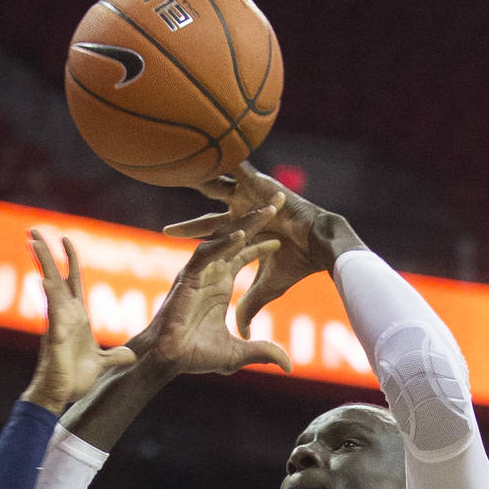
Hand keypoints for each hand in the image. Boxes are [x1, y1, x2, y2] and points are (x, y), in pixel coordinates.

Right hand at [21, 230, 136, 412]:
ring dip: (42, 263)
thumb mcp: (102, 363)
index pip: (72, 280)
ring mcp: (57, 321)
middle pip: (54, 275)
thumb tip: (130, 356)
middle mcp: (64, 314)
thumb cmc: (74, 379)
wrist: (60, 394)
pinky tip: (45, 280)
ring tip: (32, 241)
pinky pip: (53, 311)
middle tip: (33, 230)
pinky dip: (50, 295)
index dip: (69, 259)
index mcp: (76, 316)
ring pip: (49, 285)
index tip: (66, 239)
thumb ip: (115, 356)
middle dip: (45, 252)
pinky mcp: (55, 334)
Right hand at [136, 201, 291, 375]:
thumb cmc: (195, 356)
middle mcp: (210, 274)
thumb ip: (263, 352)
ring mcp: (198, 273)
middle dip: (258, 219)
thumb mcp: (238, 353)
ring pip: (224, 240)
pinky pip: (206, 255)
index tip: (283, 236)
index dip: (262, 244)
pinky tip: (242, 234)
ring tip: (268, 209)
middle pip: (237, 239)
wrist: (169, 360)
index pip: (244, 256)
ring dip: (246, 223)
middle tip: (280, 200)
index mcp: (220, 285)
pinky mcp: (187, 277)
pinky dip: (223, 244)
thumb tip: (289, 366)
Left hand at [164, 162, 352, 337]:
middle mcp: (242, 217)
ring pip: (217, 191)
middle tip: (166, 232)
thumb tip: (242, 333)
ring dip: (200, 184)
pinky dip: (223, 162)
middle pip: (209, 223)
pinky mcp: (259, 186)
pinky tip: (205, 154)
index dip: (194, 253)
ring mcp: (250, 200)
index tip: (177, 269)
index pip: (212, 244)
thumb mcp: (267, 288)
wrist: (321, 245)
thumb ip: (250, 306)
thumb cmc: (298, 264)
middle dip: (189, 229)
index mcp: (242, 238)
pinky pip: (237, 170)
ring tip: (179, 177)